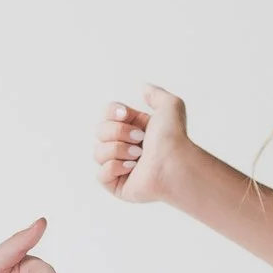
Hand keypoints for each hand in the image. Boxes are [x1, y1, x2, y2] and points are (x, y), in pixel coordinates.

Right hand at [94, 86, 188, 204]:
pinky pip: (100, 173)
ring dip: (119, 150)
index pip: (106, 114)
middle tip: (140, 139)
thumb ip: (156, 94)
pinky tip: (132, 168)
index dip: (112, 113)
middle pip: (99, 131)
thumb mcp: (170, 106)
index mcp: (132, 128)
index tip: (126, 114)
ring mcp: (119, 166)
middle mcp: (124, 146)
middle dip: (118, 132)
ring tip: (138, 156)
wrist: (175, 163)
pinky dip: (114, 168)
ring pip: (98, 152)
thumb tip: (143, 87)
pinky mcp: (116, 185)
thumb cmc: (174, 137)